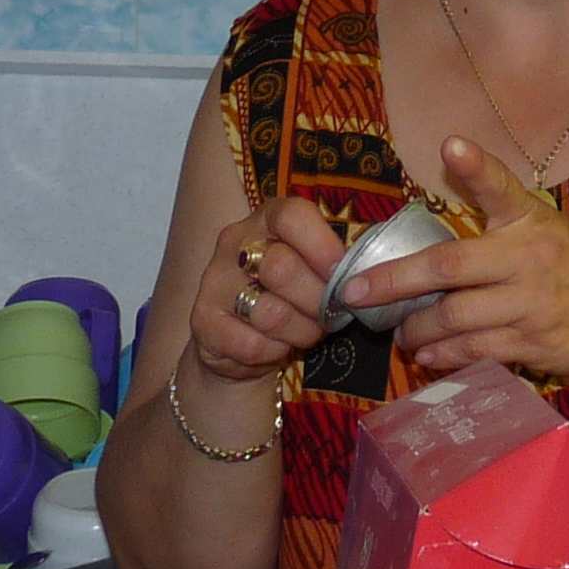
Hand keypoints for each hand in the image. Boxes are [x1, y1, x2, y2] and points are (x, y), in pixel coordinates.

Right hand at [185, 192, 341, 382]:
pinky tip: (277, 346)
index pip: (292, 216)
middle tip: (329, 314)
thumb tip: (367, 274)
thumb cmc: (289, 294)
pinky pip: (251, 344)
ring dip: (301, 331)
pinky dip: (274, 351)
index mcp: (267, 219)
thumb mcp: (311, 267)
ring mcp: (213, 280)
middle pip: (281, 268)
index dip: (323, 246)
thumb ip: (333, 261)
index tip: (341, 273)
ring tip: (307, 332)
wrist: (239, 339)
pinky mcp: (202, 320)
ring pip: (270, 312)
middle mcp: (234, 243)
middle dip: (317, 300)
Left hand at [369, 140, 568, 382]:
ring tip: (399, 333)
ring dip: (416, 329)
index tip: (450, 146)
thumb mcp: (545, 223)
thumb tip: (443, 177)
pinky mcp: (534, 345)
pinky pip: (475, 351)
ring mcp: (532, 306)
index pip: (500, 188)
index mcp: (531, 221)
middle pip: (450, 269)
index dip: (475, 167)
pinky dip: (444, 355)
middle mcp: (530, 260)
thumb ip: (496, 209)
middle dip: (393, 282)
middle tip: (354, 293)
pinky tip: (428, 355)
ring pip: (455, 318)